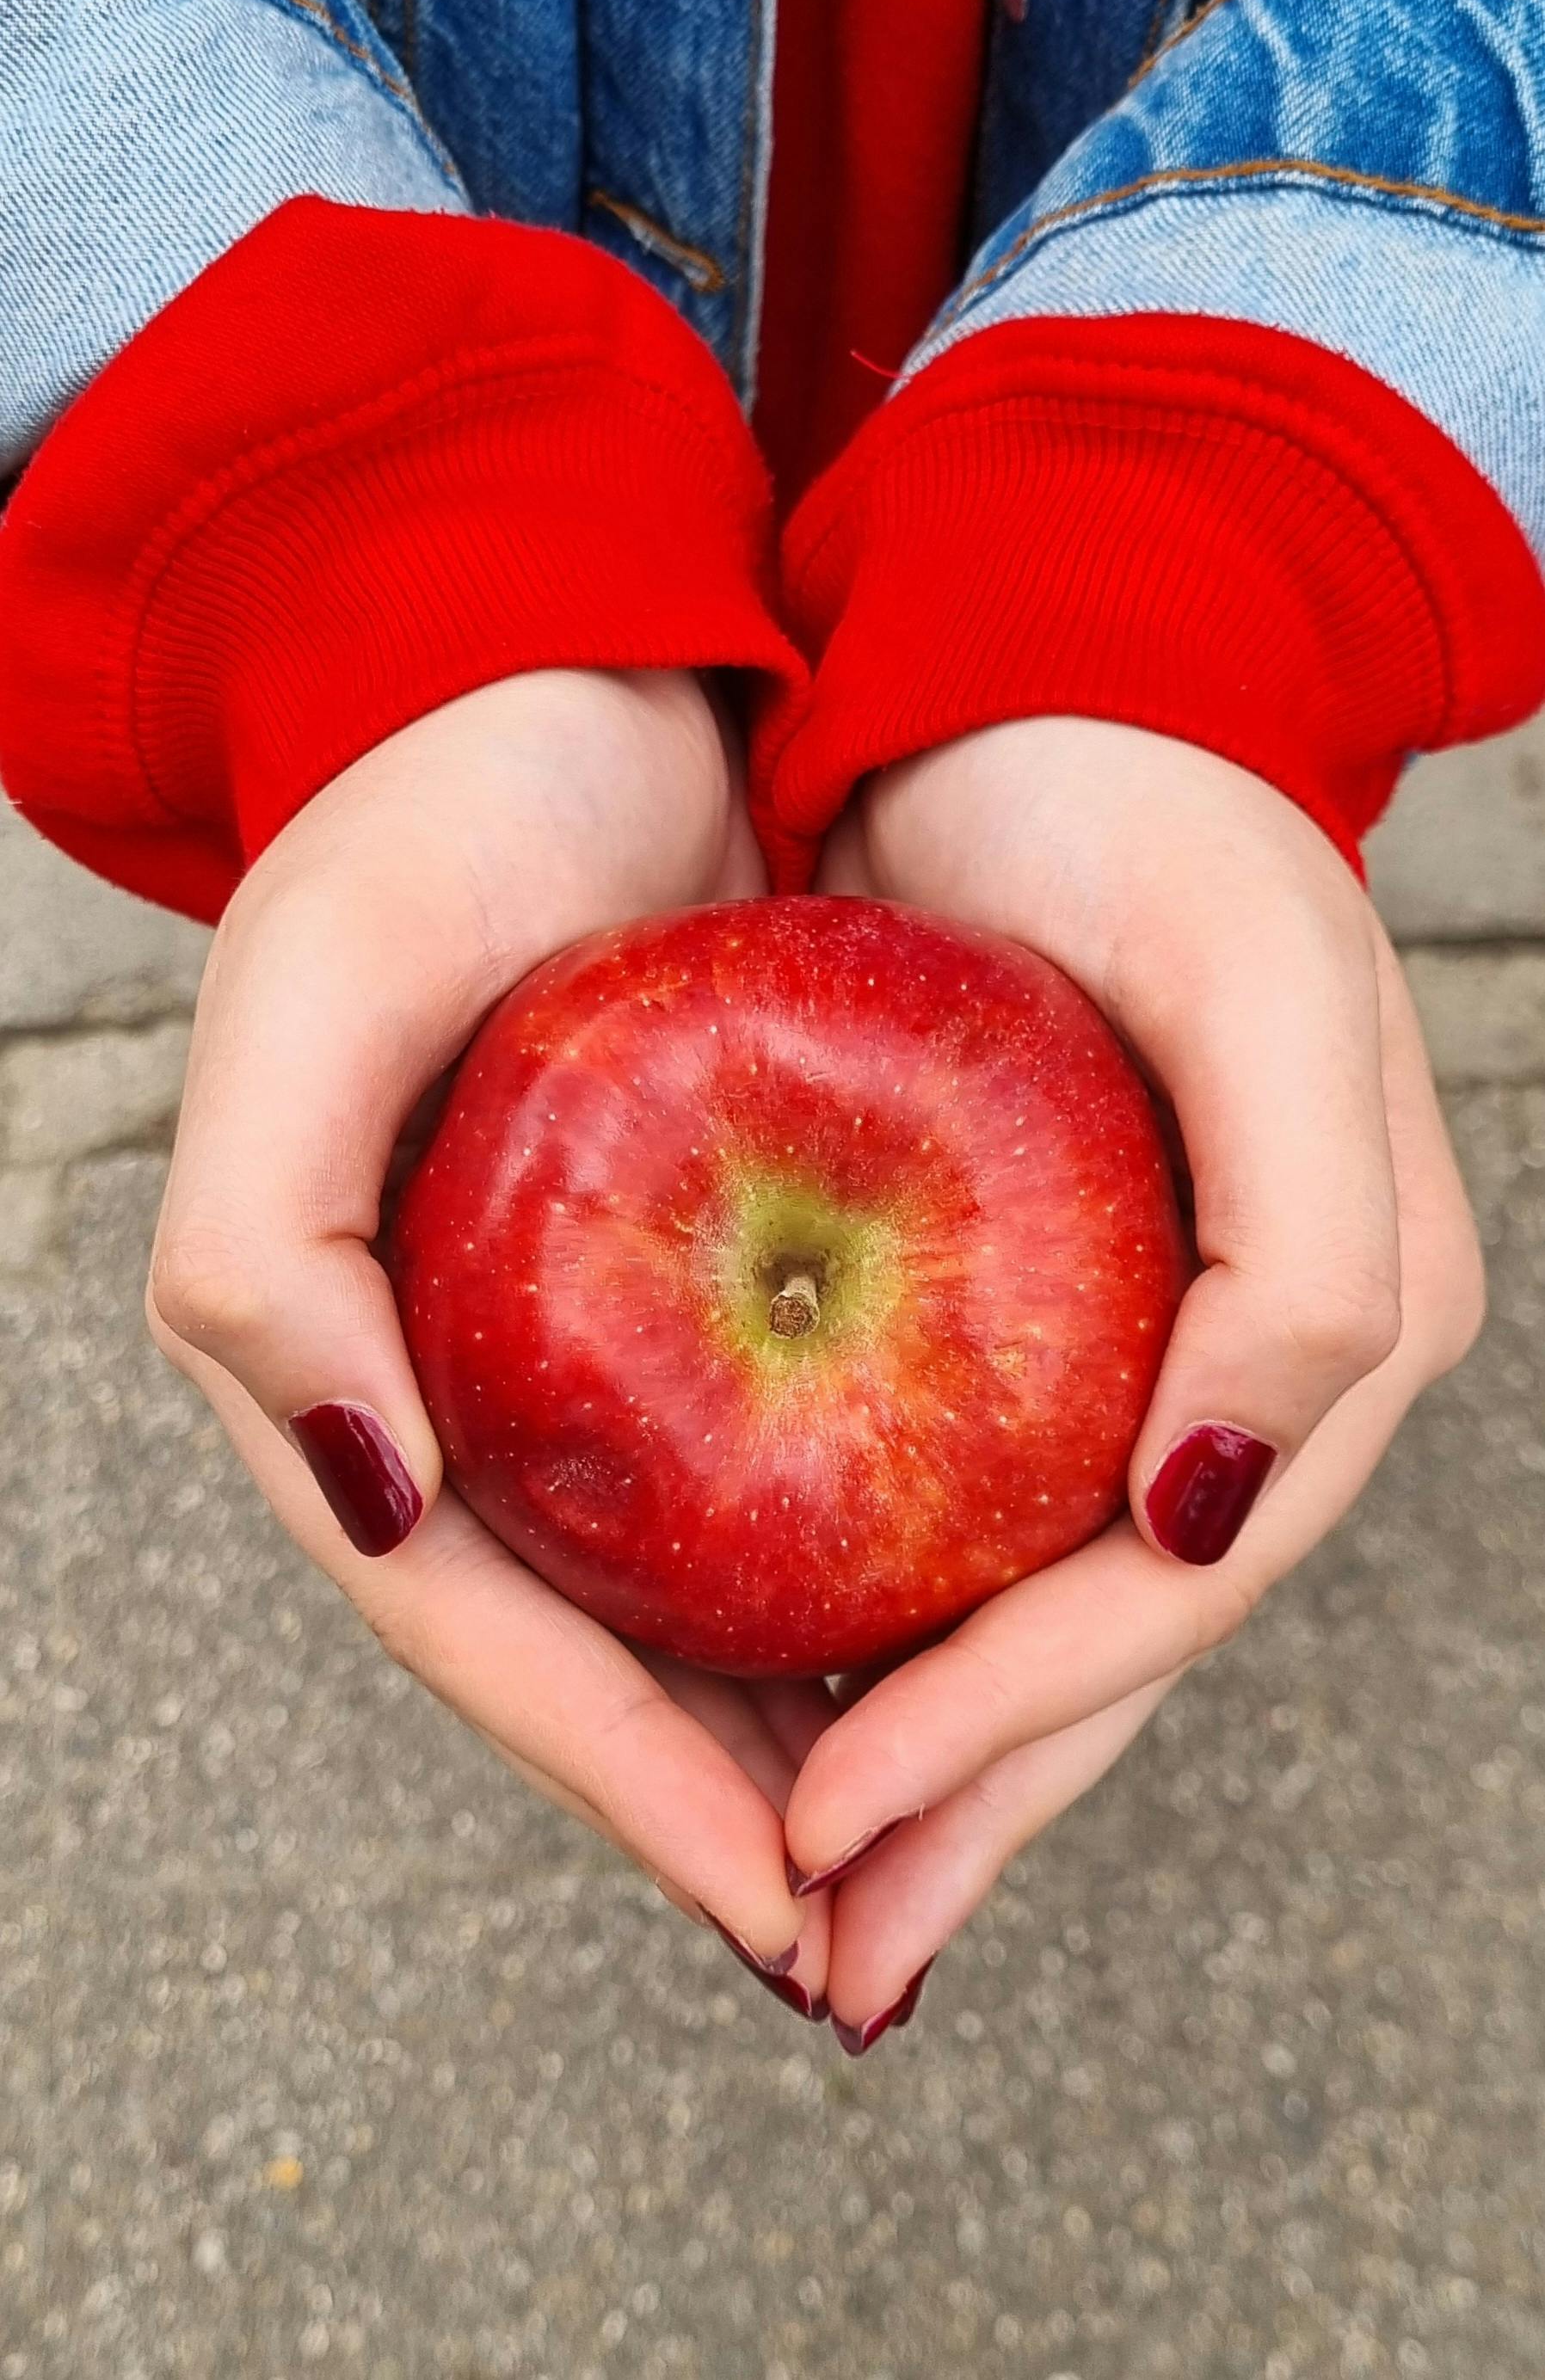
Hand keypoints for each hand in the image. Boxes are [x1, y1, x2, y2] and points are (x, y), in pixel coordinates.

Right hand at [149, 670, 831, 1996]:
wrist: (558, 664)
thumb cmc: (423, 811)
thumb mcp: (311, 997)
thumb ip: (261, 1247)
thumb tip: (359, 1488)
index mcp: (332, 1348)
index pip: (464, 1610)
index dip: (599, 1768)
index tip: (761, 1892)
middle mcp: (444, 1366)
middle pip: (570, 1636)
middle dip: (697, 1794)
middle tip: (854, 1927)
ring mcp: (559, 1328)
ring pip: (665, 1575)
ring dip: (770, 1712)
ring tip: (906, 1833)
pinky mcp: (665, 1266)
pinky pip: (745, 1452)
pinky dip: (821, 1557)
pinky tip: (926, 1620)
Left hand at [786, 718, 1483, 2043]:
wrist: (1037, 672)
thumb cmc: (1149, 803)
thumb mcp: (1262, 985)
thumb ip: (1310, 1262)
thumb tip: (1208, 1513)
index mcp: (1340, 1317)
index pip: (1169, 1587)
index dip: (1016, 1727)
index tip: (832, 1822)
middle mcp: (1251, 1363)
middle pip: (1112, 1642)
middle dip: (971, 1804)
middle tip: (820, 1944)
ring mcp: (1150, 1345)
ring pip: (1039, 1603)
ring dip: (935, 1758)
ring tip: (808, 1892)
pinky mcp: (1046, 1305)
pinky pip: (971, 1506)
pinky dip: (892, 1616)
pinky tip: (796, 1692)